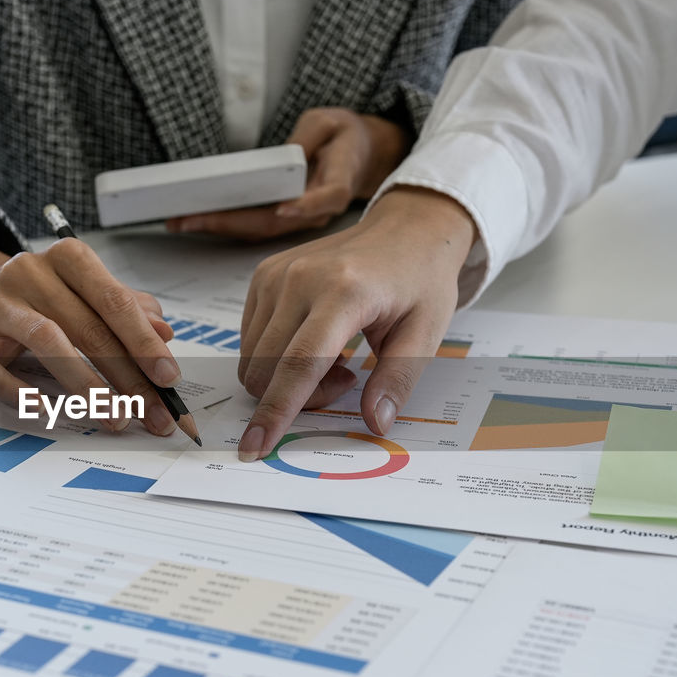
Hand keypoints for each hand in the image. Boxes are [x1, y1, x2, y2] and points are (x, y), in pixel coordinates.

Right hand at [0, 235, 182, 435]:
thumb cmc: (43, 296)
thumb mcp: (87, 291)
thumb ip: (127, 308)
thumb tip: (164, 333)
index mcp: (68, 258)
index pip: (114, 301)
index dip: (144, 342)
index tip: (169, 378)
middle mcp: (31, 274)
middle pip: (87, 327)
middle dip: (127, 376)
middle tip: (152, 413)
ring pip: (47, 342)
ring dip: (86, 384)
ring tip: (115, 416)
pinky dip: (20, 392)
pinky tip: (49, 410)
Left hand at [164, 107, 409, 240]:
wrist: (360, 155)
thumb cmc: (343, 136)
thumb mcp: (330, 122)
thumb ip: (309, 137)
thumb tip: (285, 155)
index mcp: (337, 184)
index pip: (326, 198)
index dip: (305, 205)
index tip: (283, 207)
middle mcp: (316, 209)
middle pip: (273, 221)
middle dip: (228, 222)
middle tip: (188, 219)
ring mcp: (299, 218)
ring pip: (258, 229)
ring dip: (217, 227)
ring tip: (180, 222)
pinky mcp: (284, 218)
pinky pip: (253, 226)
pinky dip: (224, 223)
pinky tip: (196, 219)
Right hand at [235, 186, 477, 460]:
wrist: (406, 229)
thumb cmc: (419, 280)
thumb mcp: (426, 332)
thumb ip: (397, 380)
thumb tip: (375, 423)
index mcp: (344, 292)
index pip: (298, 363)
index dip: (277, 411)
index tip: (256, 446)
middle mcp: (300, 280)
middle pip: (267, 368)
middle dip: (297, 396)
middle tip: (345, 379)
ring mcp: (276, 275)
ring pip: (253, 358)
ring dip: (286, 377)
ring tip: (334, 357)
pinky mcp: (263, 276)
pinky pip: (250, 339)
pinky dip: (276, 355)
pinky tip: (315, 340)